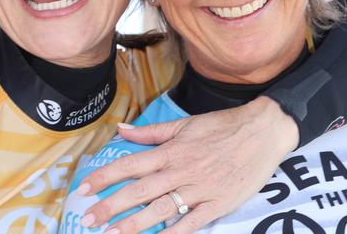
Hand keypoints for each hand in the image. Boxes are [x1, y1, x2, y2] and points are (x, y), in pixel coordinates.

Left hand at [78, 96, 298, 232]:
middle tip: (88, 219)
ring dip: (135, 224)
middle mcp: (181, 170)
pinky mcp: (218, 204)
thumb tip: (121, 130)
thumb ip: (152, 132)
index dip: (105, 177)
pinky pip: (193, 223)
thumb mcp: (186, 123)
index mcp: (172, 150)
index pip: (131, 164)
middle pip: (140, 191)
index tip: (83, 188)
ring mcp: (200, 189)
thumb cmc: (222, 126)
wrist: (262, 131)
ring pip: (162, 210)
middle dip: (111, 206)